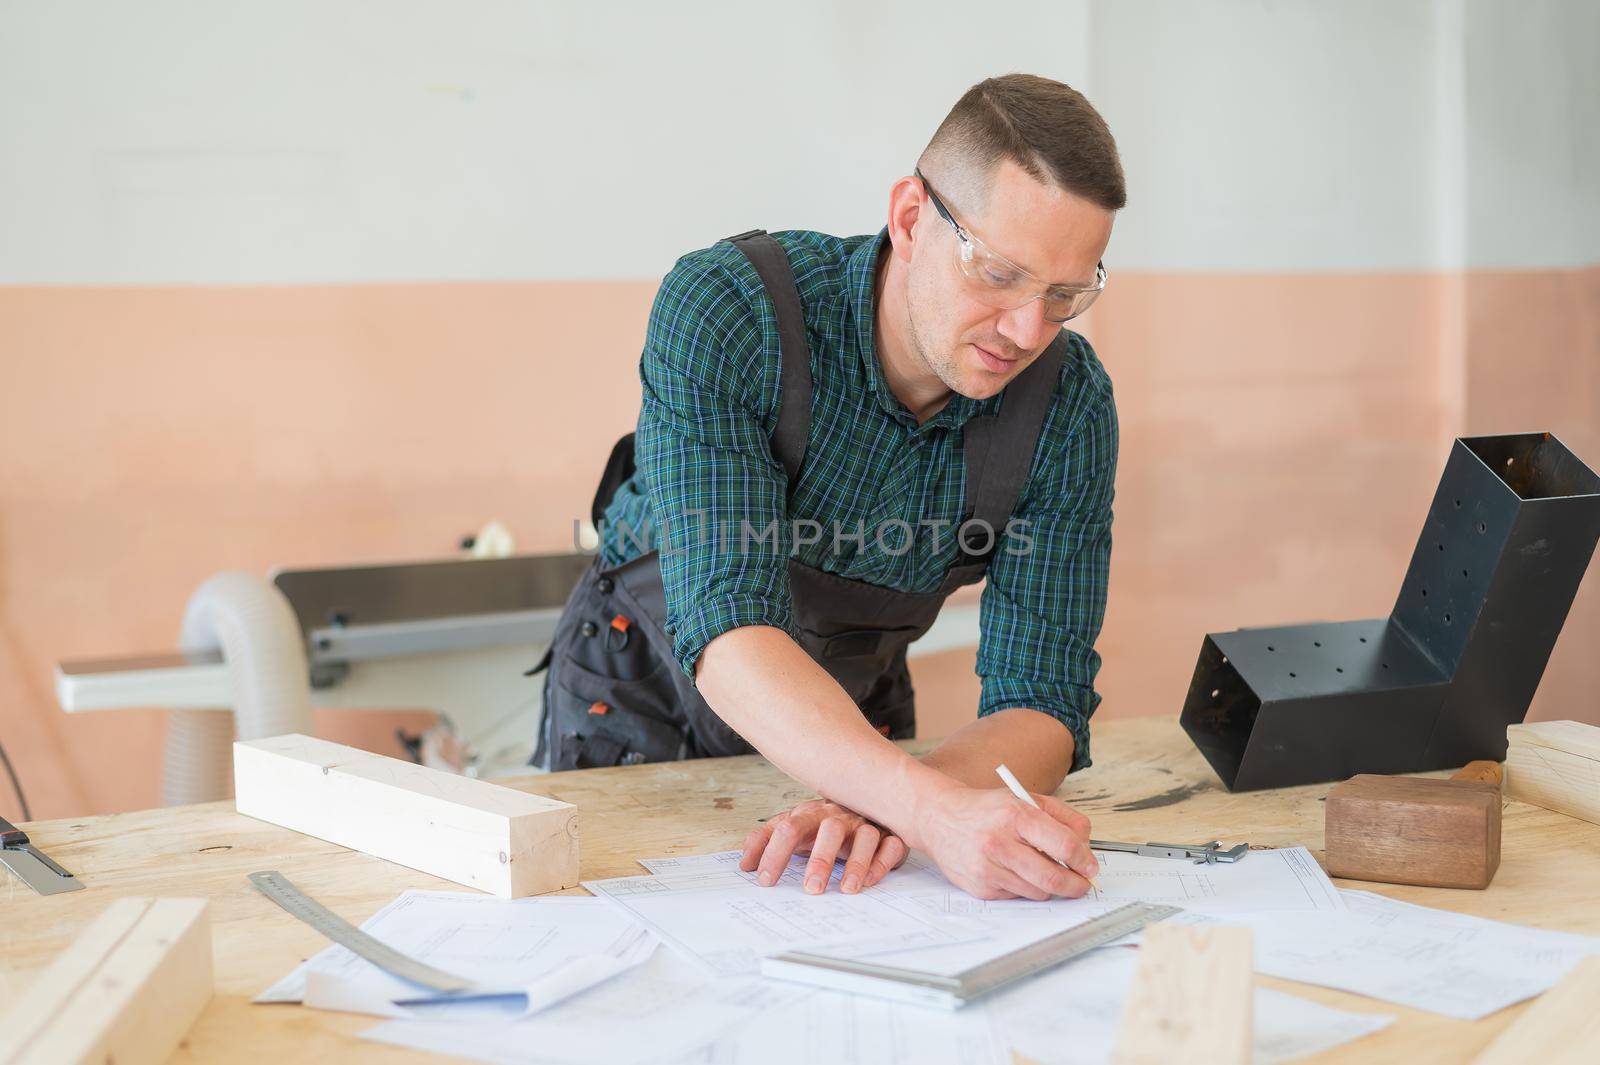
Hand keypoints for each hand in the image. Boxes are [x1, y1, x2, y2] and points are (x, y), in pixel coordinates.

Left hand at [739, 799, 908, 894]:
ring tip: (847, 889)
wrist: (864, 803)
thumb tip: (744, 864)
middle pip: (829, 830)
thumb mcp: (792, 828)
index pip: (789, 829)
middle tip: (811, 889)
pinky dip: (882, 862)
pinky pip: (891, 845)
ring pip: (865, 836)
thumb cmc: (823, 825)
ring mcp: (866, 823)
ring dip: (857, 863)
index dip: (775, 853)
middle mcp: (839, 816)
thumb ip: (766, 841)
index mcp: (811, 814)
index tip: (765, 880)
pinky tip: (871, 881)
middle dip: (820, 860)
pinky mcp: (890, 835)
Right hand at [913, 785, 1097, 900]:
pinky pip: (1017, 896)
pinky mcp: (980, 887)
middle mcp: (999, 842)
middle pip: (1052, 877)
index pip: (1064, 845)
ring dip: (1050, 887)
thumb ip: (1063, 818)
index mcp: (1015, 815)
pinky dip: (1025, 887)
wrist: (939, 817)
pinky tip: (1015, 871)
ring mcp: (987, 868)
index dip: (1085, 860)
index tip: (1090, 866)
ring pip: (1038, 891)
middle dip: (1075, 886)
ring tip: (1046, 872)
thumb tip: (1086, 848)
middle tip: (1082, 885)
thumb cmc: (986, 809)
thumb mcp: (1026, 798)